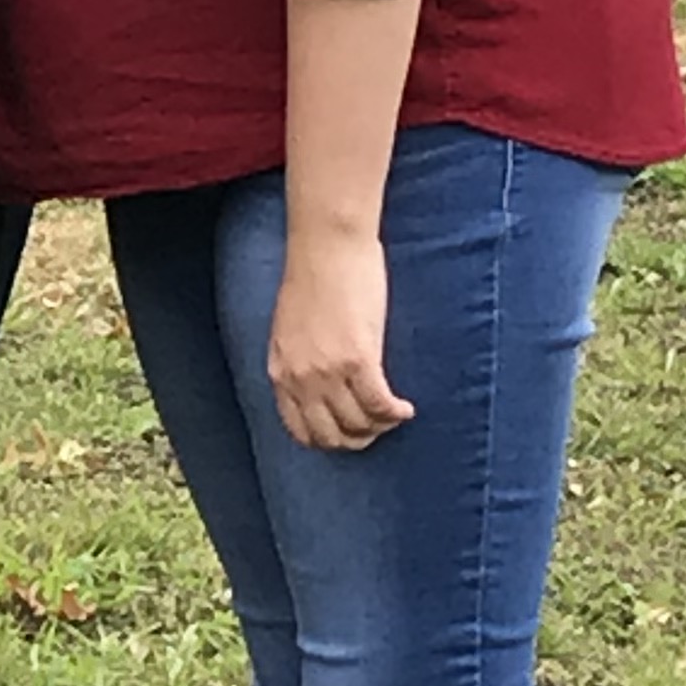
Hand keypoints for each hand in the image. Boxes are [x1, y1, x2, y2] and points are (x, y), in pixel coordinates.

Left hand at [267, 227, 411, 450]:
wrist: (326, 245)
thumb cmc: (312, 277)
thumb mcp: (289, 328)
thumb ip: (297, 359)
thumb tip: (316, 385)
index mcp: (280, 371)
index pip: (299, 429)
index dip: (327, 440)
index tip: (346, 433)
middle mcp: (300, 378)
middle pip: (331, 436)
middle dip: (356, 440)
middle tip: (375, 429)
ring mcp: (328, 372)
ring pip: (359, 425)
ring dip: (380, 426)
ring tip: (392, 414)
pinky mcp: (359, 360)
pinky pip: (380, 406)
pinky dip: (395, 413)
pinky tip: (405, 408)